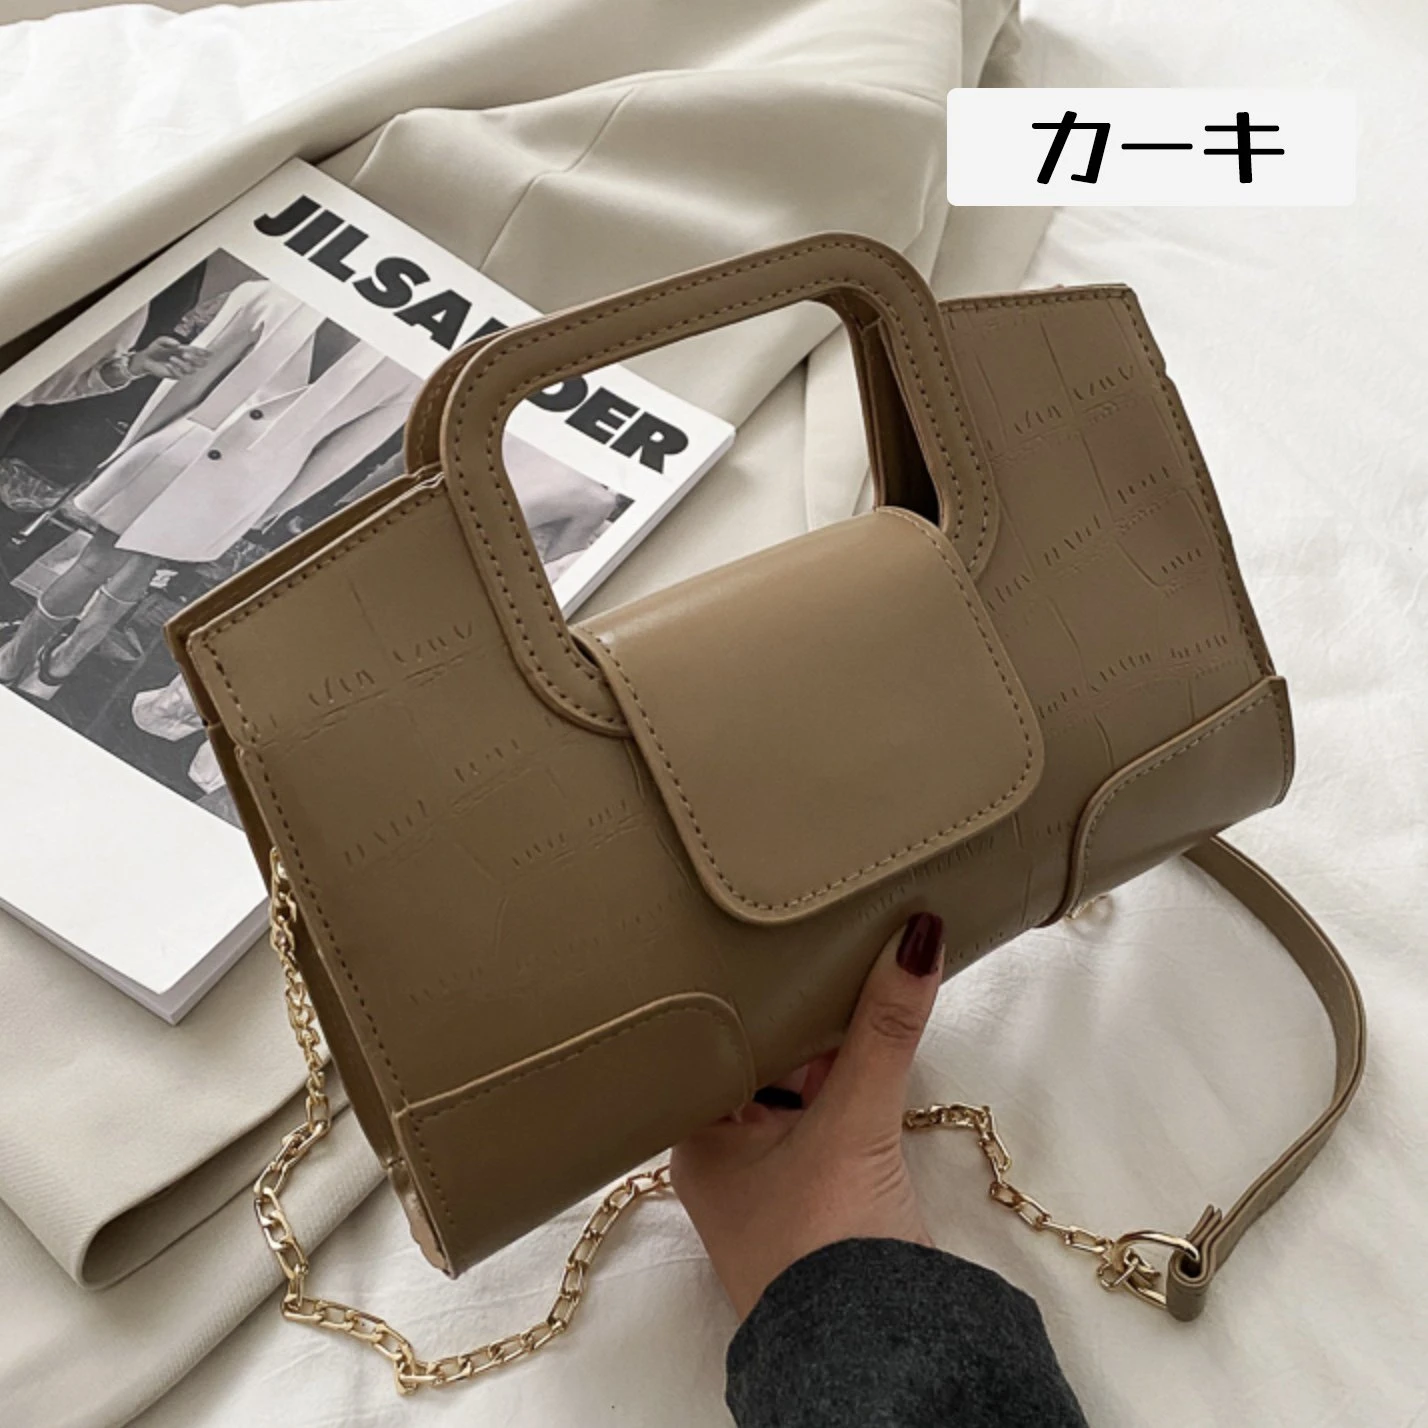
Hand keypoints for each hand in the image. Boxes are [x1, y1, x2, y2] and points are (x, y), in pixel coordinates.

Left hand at [129, 336, 211, 379]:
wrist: (146, 359)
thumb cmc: (155, 349)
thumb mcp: (160, 340)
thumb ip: (168, 340)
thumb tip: (177, 344)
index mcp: (186, 351)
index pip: (199, 352)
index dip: (205, 352)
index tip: (209, 352)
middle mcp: (186, 360)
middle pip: (201, 363)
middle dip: (196, 359)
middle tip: (186, 354)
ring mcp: (182, 369)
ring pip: (191, 370)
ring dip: (183, 364)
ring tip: (172, 358)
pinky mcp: (176, 375)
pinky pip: (180, 375)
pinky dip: (175, 369)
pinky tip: (168, 365)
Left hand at [671, 912, 944, 1319]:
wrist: (874, 1357)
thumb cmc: (826, 1245)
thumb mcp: (854, 1122)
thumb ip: (883, 1031)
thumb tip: (917, 938)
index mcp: (699, 1137)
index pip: (717, 1041)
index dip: (754, 994)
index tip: (785, 942)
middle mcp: (726, 1157)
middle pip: (763, 1061)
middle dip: (804, 1019)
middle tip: (838, 950)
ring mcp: (774, 1181)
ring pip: (799, 1090)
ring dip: (833, 1054)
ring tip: (862, 982)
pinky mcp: (821, 1199)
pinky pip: (830, 1120)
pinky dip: (851, 1088)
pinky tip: (875, 1053)